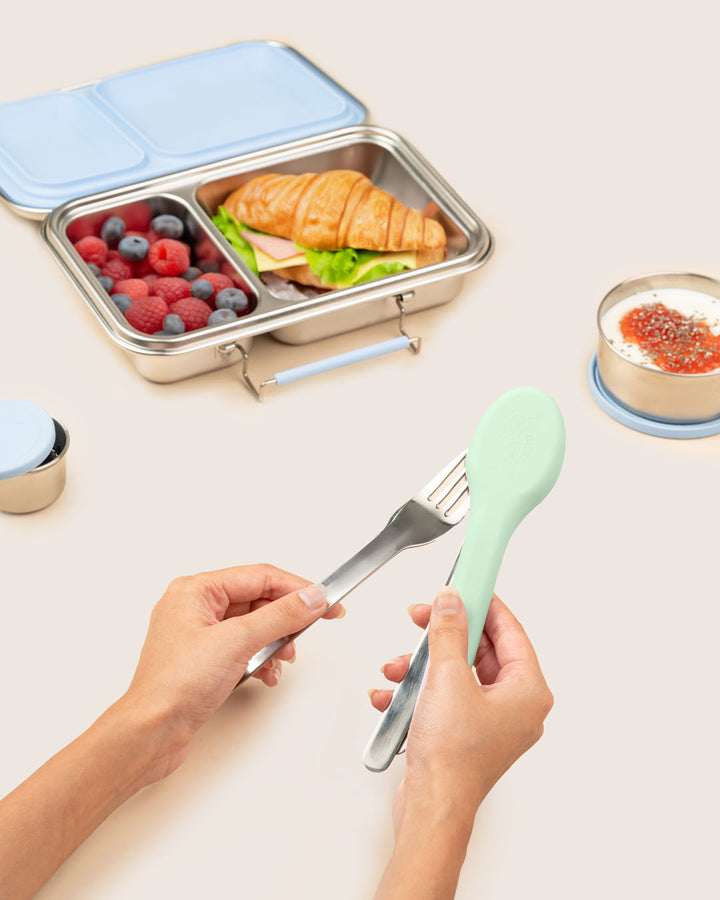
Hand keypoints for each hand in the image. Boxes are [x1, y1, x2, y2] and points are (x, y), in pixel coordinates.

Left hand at [0, 564, 342, 899]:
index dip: (296, 588)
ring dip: (274, 642)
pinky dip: (261, 659)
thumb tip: (309, 598)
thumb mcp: (237, 642)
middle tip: (312, 627)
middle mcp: (195, 607)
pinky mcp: (205, 660)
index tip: (325, 600)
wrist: (151, 733)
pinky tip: (265, 674)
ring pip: (254, 625)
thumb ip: (280, 616)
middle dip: (285, 619)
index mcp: (195, 591)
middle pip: (258, 599)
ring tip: (282, 657)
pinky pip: (245, 647)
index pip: (259, 576)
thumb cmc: (174, 686)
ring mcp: (199, 634)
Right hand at [371, 589, 552, 898]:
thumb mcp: (447, 678)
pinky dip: (418, 691)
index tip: (467, 583)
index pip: (510, 630)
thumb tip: (451, 601)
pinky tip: (393, 695)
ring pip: (457, 672)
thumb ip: (449, 632)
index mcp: (527, 691)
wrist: (431, 809)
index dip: (485, 603)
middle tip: (422, 616)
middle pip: (481, 649)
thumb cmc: (453, 760)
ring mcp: (490, 722)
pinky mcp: (465, 734)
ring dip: (422, 665)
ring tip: (399, 667)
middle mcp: (515, 707)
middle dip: (443, 635)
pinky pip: (444, 696)